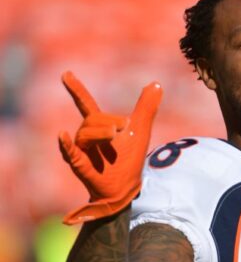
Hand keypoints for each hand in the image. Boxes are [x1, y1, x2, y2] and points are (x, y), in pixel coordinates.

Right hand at [58, 71, 162, 224]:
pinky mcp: (79, 164)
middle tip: (123, 129)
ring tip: (114, 136)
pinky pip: (70, 151)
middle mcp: (86, 136)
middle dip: (108, 121)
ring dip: (100, 133)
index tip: (66, 74)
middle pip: (91, 119)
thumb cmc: (129, 159)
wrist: (127, 187)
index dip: (76, 89)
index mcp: (99, 126)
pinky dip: (66, 144)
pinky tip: (63, 135)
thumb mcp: (141, 130)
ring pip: (85, 133)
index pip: (86, 104)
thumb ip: (147, 108)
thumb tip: (157, 84)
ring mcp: (80, 150)